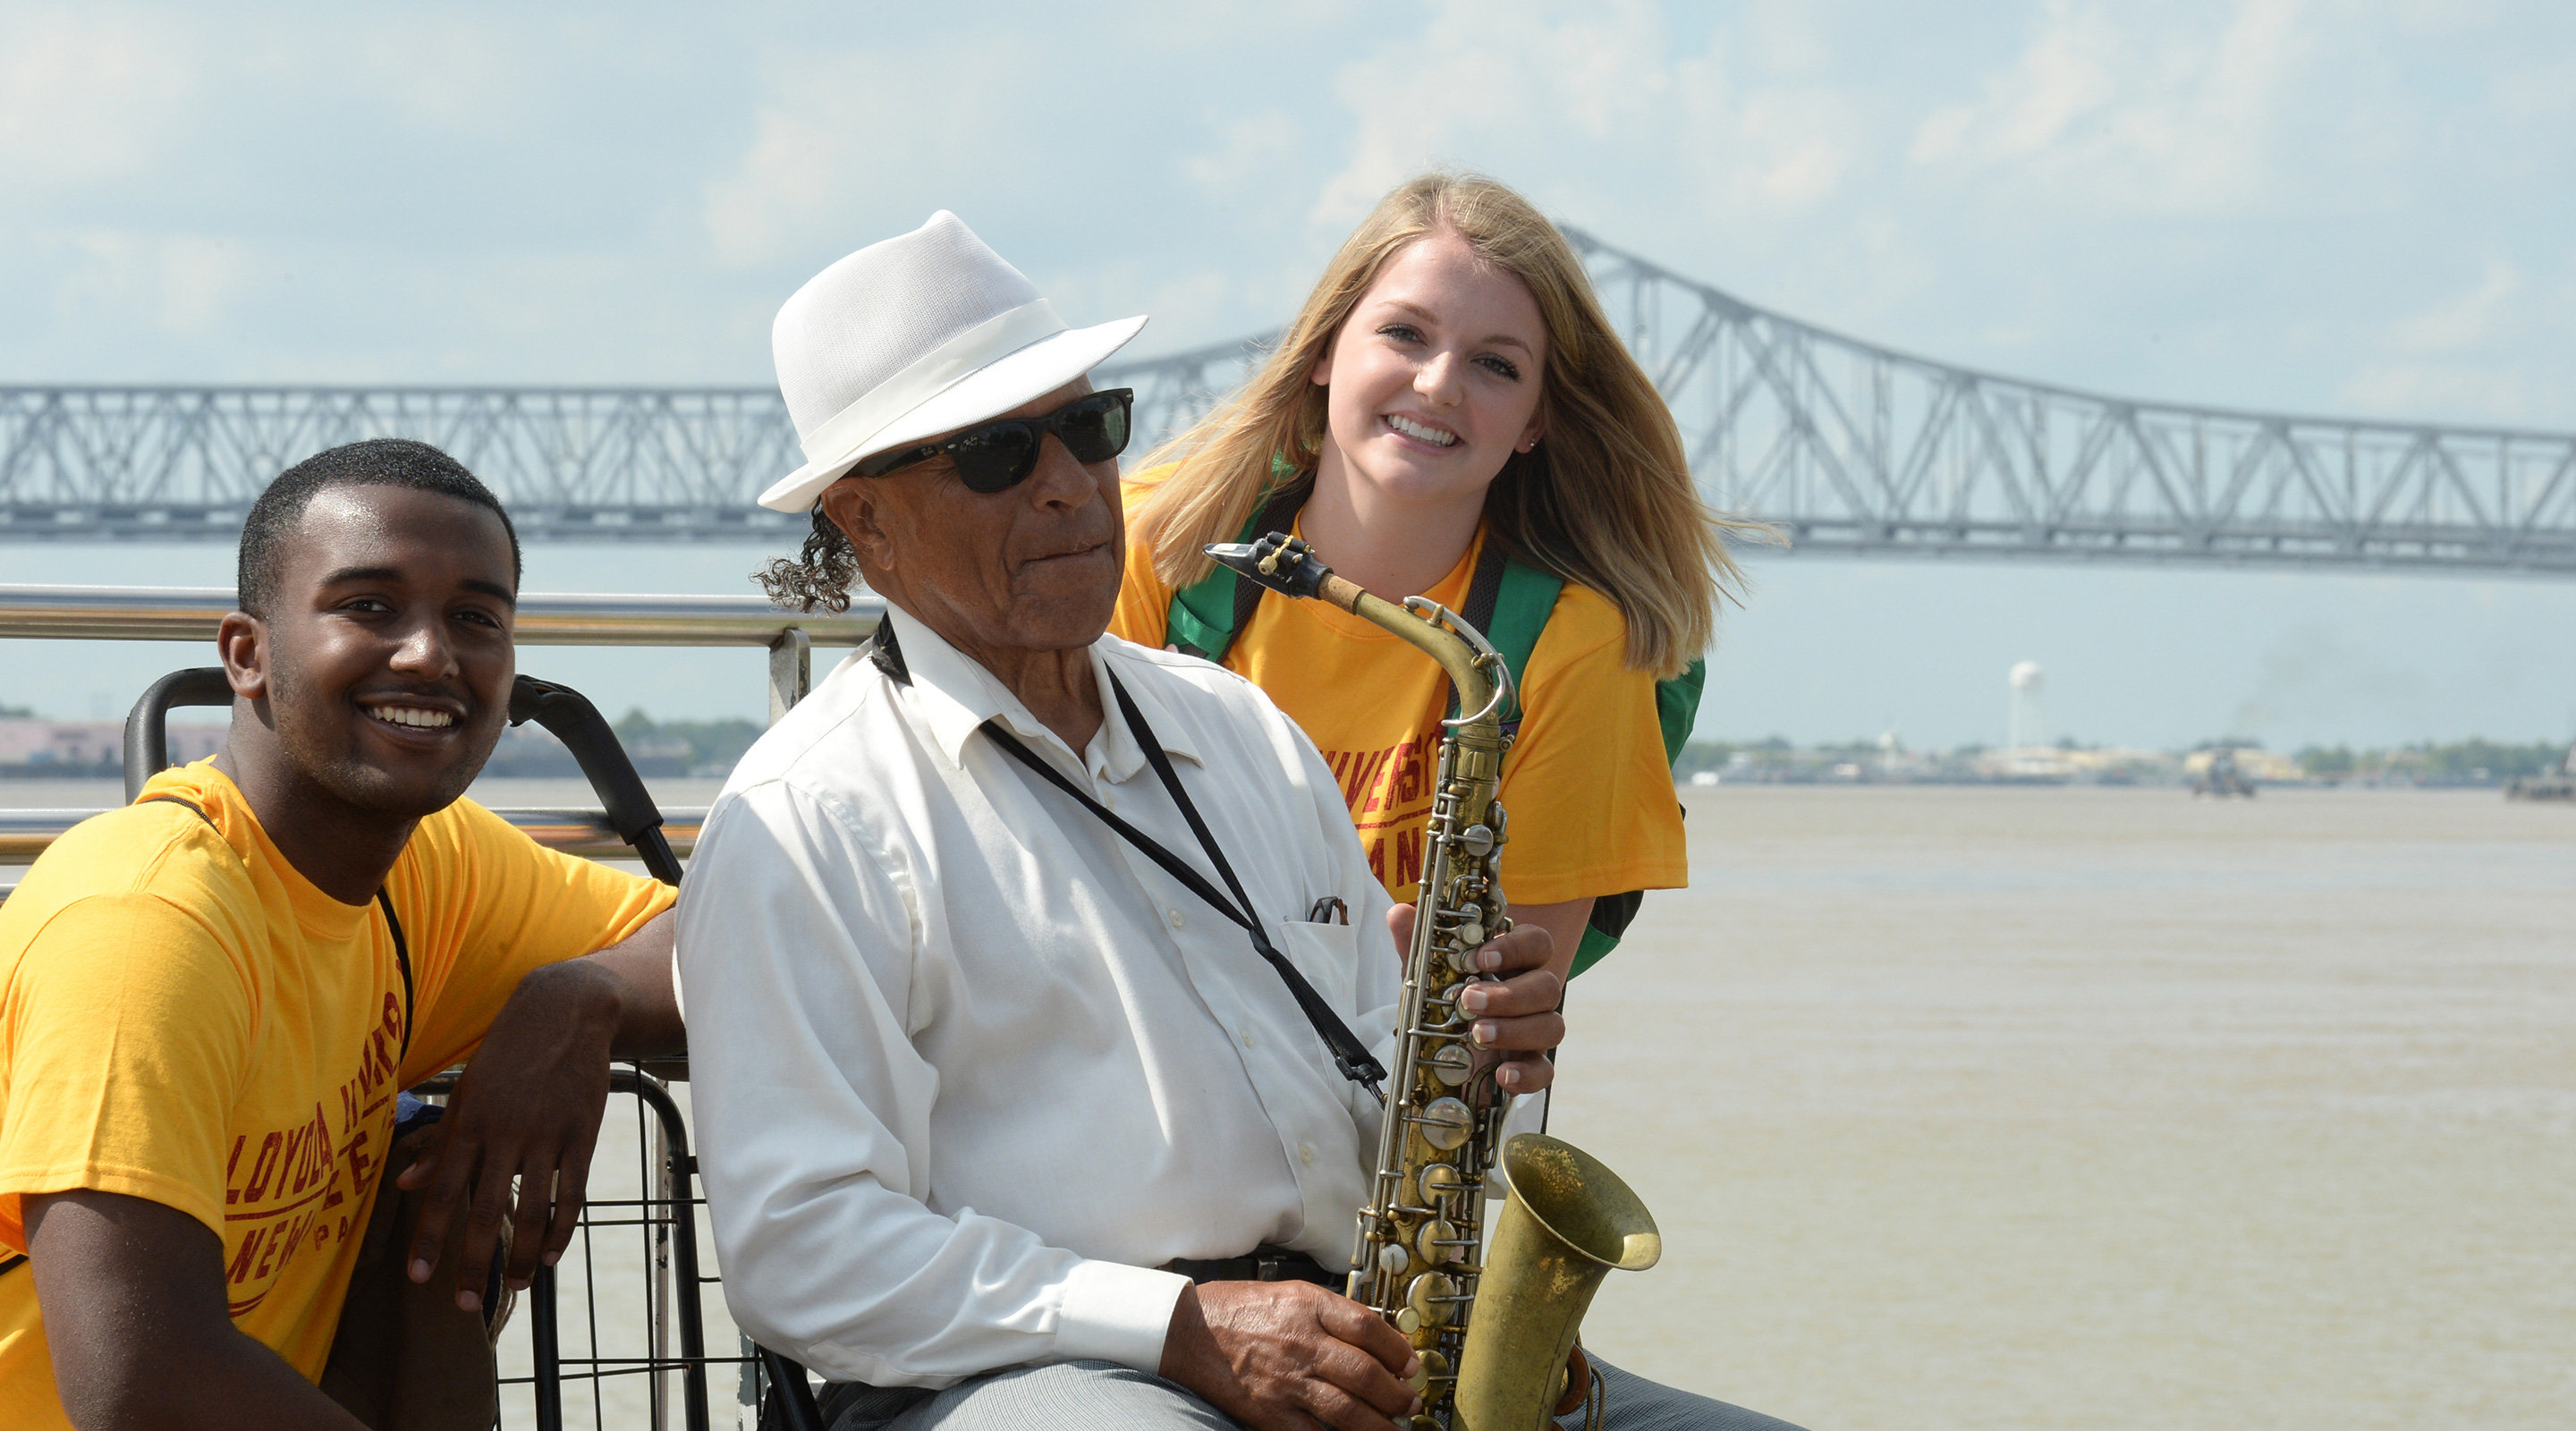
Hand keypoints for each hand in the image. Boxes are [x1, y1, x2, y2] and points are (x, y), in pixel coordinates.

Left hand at [396, 958, 622, 1310]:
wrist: (565, 1012)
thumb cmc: (508, 1052)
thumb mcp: (466, 1091)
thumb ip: (440, 1142)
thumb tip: (404, 1185)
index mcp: (470, 1123)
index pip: (444, 1192)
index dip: (429, 1238)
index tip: (417, 1278)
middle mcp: (505, 1133)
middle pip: (486, 1211)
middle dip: (473, 1263)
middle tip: (465, 1304)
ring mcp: (546, 1135)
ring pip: (533, 1209)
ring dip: (522, 1255)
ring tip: (516, 1286)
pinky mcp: (581, 1134)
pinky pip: (572, 1191)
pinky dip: (563, 1228)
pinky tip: (552, 1255)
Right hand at [1160, 1280, 1422, 1430]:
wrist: (1185, 1330)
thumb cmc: (1236, 1309)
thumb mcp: (1289, 1292)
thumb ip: (1330, 1311)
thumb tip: (1374, 1334)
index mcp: (1307, 1306)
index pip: (1368, 1327)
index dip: (1398, 1349)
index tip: (1409, 1364)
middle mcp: (1300, 1342)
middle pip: (1365, 1373)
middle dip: (1396, 1393)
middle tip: (1410, 1401)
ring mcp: (1285, 1381)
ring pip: (1347, 1410)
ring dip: (1379, 1424)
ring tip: (1394, 1426)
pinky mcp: (1268, 1412)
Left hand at [1387, 905, 1562, 1095]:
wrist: (1438, 1059)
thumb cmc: (1443, 1006)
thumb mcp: (1424, 978)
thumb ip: (1416, 947)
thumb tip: (1399, 913)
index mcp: (1513, 965)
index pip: (1536, 943)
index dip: (1516, 948)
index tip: (1481, 958)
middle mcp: (1530, 996)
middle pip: (1547, 985)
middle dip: (1509, 994)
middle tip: (1470, 1001)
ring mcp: (1534, 1033)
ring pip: (1552, 1026)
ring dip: (1515, 1029)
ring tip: (1477, 1034)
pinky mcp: (1530, 1068)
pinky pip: (1545, 1073)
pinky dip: (1527, 1075)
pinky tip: (1502, 1075)